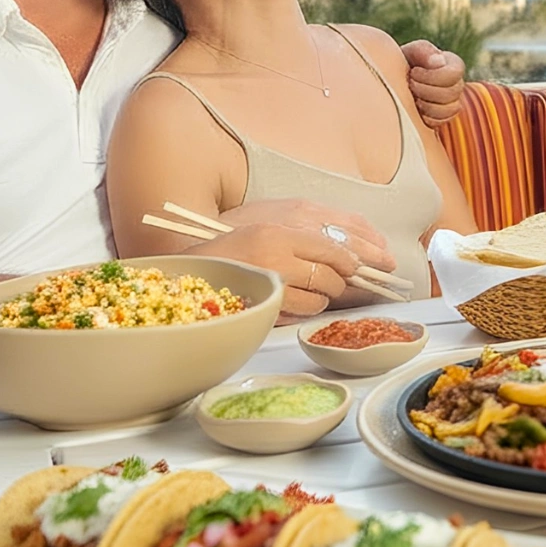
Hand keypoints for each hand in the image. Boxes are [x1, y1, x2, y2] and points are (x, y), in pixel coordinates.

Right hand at [184, 222, 361, 319]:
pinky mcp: (265, 312)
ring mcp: (270, 288)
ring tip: (305, 291)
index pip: (331, 246)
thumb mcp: (264, 231)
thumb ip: (302, 240)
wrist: (189, 276)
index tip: (356, 265)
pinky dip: (302, 311)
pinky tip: (290, 303)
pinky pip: (300, 315)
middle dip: (338, 282)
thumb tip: (349, 257)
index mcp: (277, 233)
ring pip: (319, 300)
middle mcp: (275, 258)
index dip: (349, 259)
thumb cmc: (230, 253)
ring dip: (320, 299)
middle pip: (330, 275)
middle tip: (332, 282)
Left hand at [401, 40, 465, 127]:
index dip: (434, 75)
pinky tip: (414, 109)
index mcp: (451, 64)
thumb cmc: (400, 62)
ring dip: (427, 105)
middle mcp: (456, 83)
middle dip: (426, 90)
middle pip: (453, 93)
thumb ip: (423, 51)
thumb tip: (439, 62)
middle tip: (409, 84)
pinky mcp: (441, 118)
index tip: (413, 72)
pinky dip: (426, 117)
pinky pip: (441, 122)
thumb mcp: (409, 52)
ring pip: (450, 109)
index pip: (456, 72)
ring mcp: (451, 102)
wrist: (389, 81)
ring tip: (412, 97)